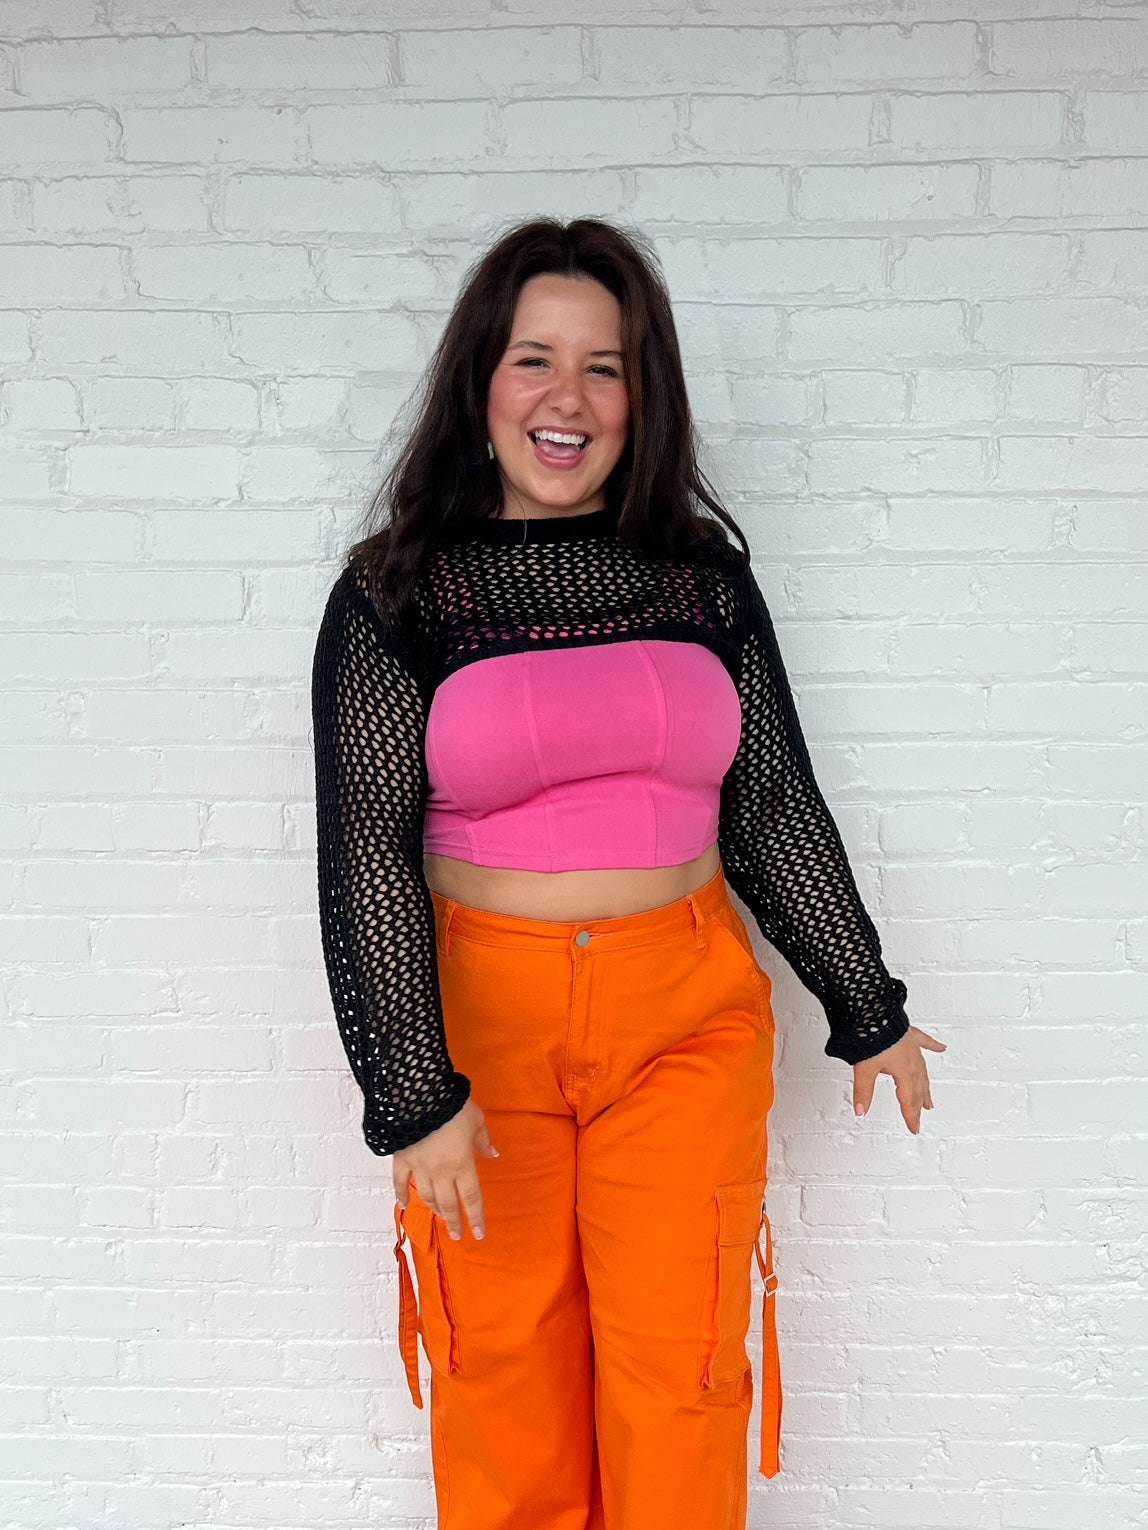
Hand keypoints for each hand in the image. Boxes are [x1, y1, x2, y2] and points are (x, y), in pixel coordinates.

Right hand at [393, 1098, 498, 1241]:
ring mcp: (420, 1167)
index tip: (478, 1234)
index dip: (476, 1218)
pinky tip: (404, 1204)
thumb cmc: (452, 1106)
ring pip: (427, 1196)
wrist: (420, 1096)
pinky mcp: (402, 1158)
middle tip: (457, 1235)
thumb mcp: (477, 1120)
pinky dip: (401, 1194)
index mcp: (462, 1164)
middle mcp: (441, 1172)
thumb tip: (492, 1153)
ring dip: (434, 1209)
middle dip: (454, 1222)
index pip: (471, 1198)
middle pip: (449, 1204)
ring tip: (439, 1217)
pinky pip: (400, 1181)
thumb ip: (483, 1140)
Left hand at [853, 1026, 945, 1133]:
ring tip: (929, 1099)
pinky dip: (933, 1046)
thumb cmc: (871, 1036)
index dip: (911, 1116)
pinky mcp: (908, 1034)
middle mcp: (912, 1060)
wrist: (874, 1010)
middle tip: (919, 1117)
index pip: (909, 1100)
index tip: (914, 1128)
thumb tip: (860, 1110)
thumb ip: (863, 1091)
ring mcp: (912, 1046)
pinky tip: (941, 1048)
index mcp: (904, 1070)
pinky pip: (924, 1041)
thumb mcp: (864, 1068)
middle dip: (918, 1105)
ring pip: (922, 1071)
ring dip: (925, 1086)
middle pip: (918, 1088)